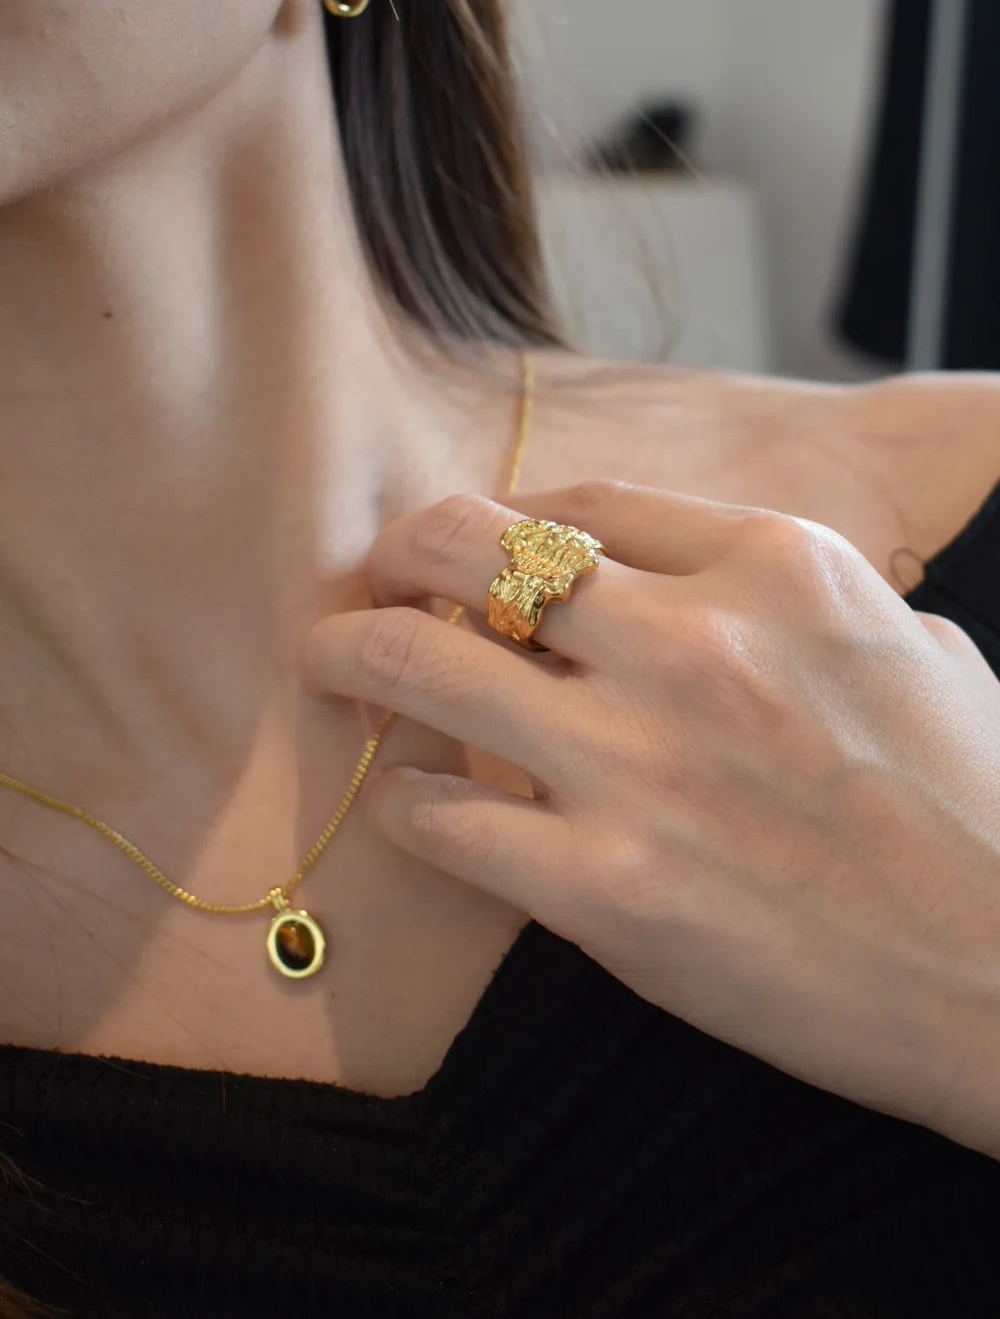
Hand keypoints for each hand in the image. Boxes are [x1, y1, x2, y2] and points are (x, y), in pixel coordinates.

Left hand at [305, 483, 999, 1154]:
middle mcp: (694, 641)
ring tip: (333, 663)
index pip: (582, 503)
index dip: (508, 522)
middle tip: (376, 580)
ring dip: (358, 656)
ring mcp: (639, 765)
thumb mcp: (913, 648)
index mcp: (777, 567)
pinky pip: (443, 822)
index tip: (478, 551)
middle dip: (402, 553)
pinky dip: (408, 807)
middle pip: (473, 547)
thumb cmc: (983, 813)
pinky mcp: (606, 891)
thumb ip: (798, 600)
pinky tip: (409, 805)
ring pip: (422, 666)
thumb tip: (708, 589)